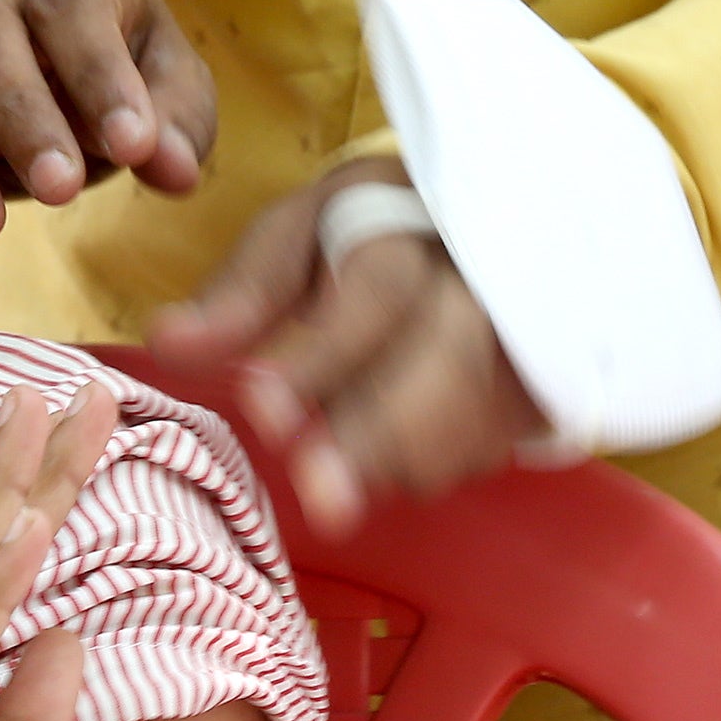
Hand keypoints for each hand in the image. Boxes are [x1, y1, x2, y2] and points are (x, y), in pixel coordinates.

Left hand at [150, 165, 545, 533]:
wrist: (499, 223)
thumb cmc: (379, 228)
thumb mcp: (306, 231)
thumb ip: (245, 288)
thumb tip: (169, 344)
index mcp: (415, 217)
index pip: (378, 290)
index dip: (321, 356)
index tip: (261, 406)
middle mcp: (488, 274)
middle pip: (449, 364)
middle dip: (377, 440)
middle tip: (322, 503)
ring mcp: (532, 334)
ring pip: (471, 421)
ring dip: (396, 459)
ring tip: (343, 449)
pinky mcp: (550, 385)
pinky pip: (487, 451)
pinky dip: (432, 461)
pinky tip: (401, 437)